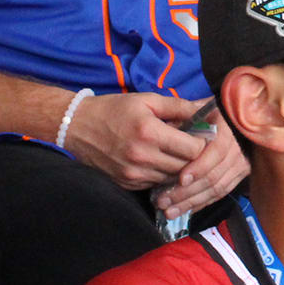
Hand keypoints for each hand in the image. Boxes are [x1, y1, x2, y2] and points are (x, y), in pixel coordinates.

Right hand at [65, 92, 209, 189]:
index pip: (193, 149)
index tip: (202, 136)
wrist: (77, 127)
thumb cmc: (114, 109)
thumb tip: (206, 108)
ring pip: (172, 179)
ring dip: (180, 169)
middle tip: (193, 146)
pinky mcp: (127, 184)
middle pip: (186, 167)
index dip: (202, 143)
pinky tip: (161, 162)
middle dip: (194, 158)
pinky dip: (163, 175)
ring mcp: (134, 174)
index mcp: (150, 132)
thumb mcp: (147, 100)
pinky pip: (156, 185)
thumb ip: (179, 106)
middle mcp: (143, 157)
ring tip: (177, 153)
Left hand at [154, 117, 247, 216]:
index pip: (216, 150)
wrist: (228, 117)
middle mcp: (238, 146)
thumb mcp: (189, 109)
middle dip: (188, 191)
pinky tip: (183, 210)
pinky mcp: (239, 175)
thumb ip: (181, 118)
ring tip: (168, 211)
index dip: (200, 166)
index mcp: (227, 126)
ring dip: (191, 202)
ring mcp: (241, 162)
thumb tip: (169, 132)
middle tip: (163, 201)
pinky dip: (201, 203)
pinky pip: (220, 193)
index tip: (180, 178)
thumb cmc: (201, 112)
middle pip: (215, 174)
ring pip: (216, 188)